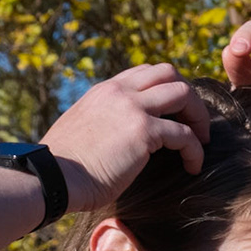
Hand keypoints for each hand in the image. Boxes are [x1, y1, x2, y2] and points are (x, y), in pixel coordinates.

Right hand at [40, 64, 212, 212]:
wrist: (50, 177)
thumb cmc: (63, 167)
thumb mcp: (83, 129)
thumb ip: (103, 121)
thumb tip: (115, 136)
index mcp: (105, 91)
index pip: (145, 73)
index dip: (166, 90)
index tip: (175, 114)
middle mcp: (119, 92)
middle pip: (169, 73)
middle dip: (189, 97)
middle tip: (195, 125)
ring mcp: (133, 108)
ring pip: (184, 94)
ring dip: (199, 118)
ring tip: (200, 143)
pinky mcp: (144, 132)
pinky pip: (185, 134)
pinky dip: (195, 150)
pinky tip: (192, 166)